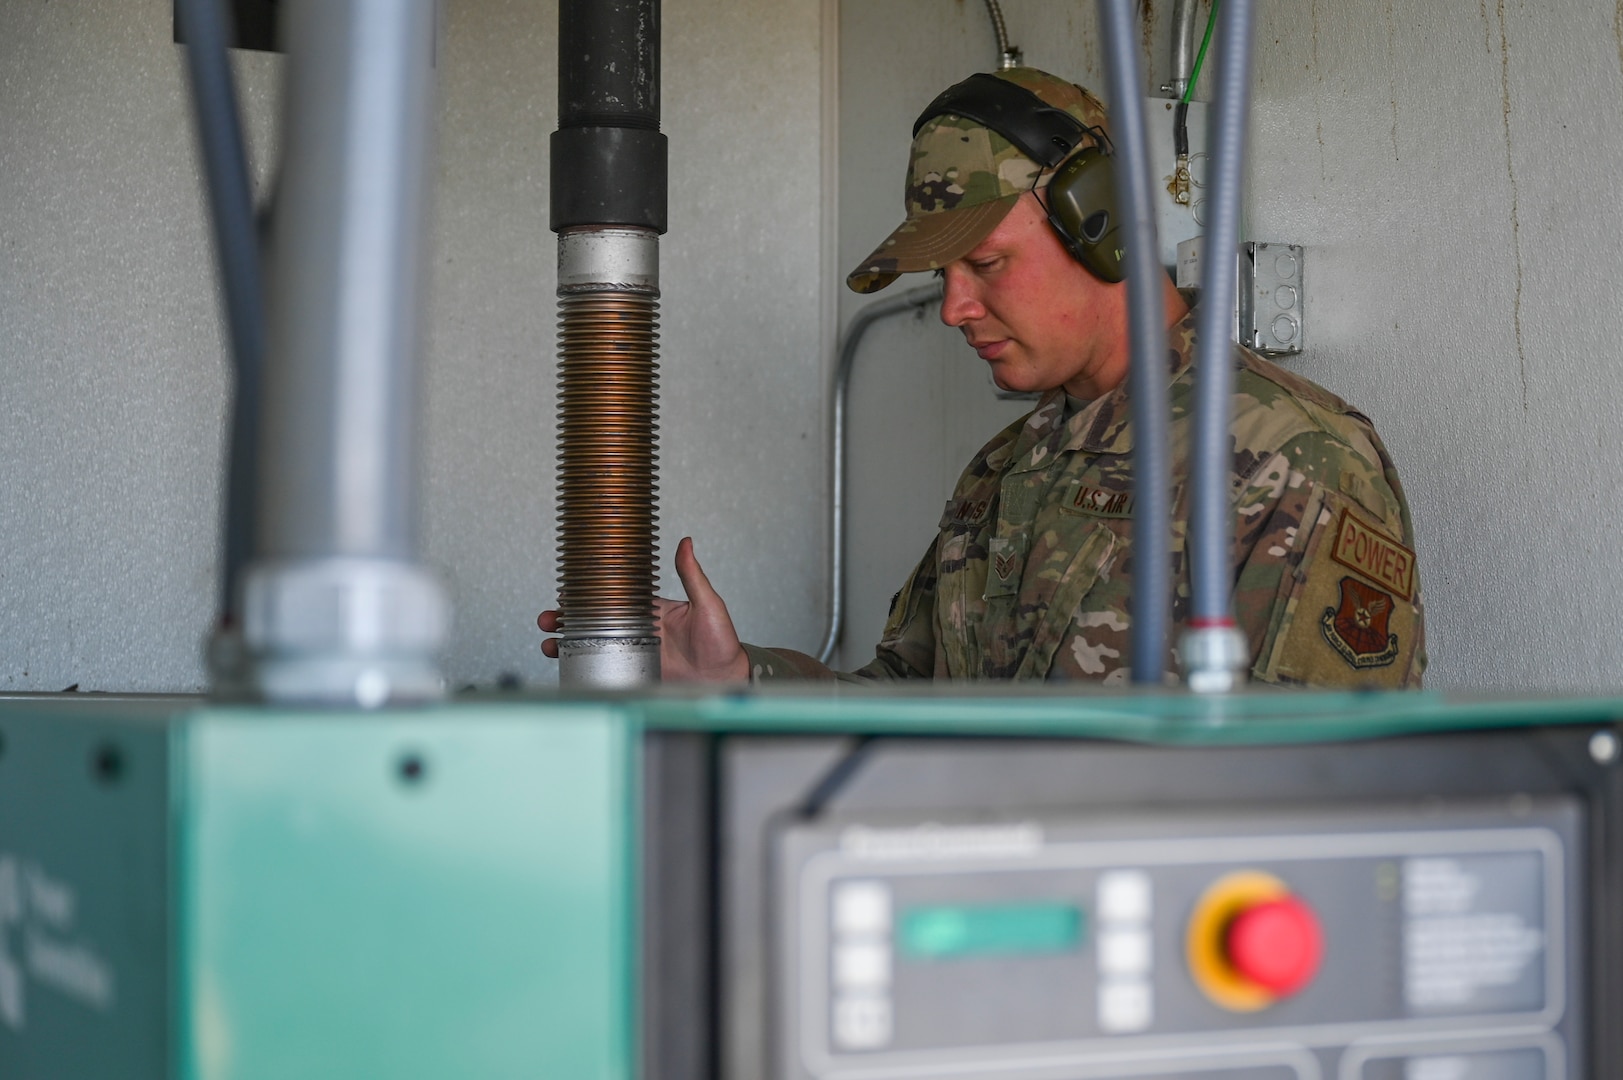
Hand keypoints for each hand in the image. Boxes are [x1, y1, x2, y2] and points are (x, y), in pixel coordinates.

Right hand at [537, 536, 748, 682]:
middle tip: (548, 619)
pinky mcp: (637, 672)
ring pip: (593, 645)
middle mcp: (639, 629)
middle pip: (594, 621)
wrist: (727, 677)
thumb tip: (686, 543)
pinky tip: (568, 665)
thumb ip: (692, 576)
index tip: (565, 590)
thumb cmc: (722, 641)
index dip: (588, 593)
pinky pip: (606, 668)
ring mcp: (635, 652)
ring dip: (568, 643)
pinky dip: (584, 666)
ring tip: (549, 643)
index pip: (613, 596)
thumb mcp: (708, 604)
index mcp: (651, 609)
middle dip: (567, 620)